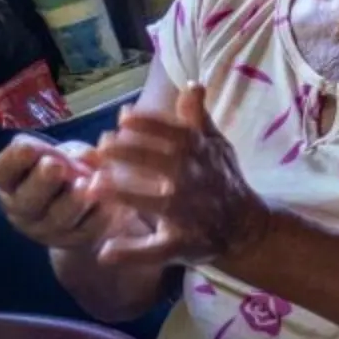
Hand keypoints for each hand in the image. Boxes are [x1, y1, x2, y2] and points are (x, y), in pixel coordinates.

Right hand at [0, 136, 135, 252]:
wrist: (91, 211)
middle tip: (56, 166)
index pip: (3, 171)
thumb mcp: (67, 155)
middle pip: (27, 200)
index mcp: (12, 183)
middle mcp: (24, 210)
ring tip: (88, 182)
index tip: (28, 148)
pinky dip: (101, 212)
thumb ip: (73, 152)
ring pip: (59, 217)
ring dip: (74, 198)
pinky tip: (109, 199)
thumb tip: (88, 157)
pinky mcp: (78, 241)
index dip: (13, 160)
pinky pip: (89, 227)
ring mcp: (49, 230)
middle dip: (42, 181)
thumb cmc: (70, 173)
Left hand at [85, 83, 269, 269]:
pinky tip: (106, 251)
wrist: (247, 228)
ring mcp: (188, 214)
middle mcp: (194, 182)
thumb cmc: (224, 181)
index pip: (173, 133)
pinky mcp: (182, 244)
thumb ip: (198, 118)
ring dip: (123, 195)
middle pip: (159, 162)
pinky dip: (133, 253)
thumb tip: (192, 84)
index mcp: (201, 155)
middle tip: (99, 148)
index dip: (147, 125)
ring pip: (154, 203)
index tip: (121, 119)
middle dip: (128, 153)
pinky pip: (157, 250)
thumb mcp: (217, 146)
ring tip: (91, 188)